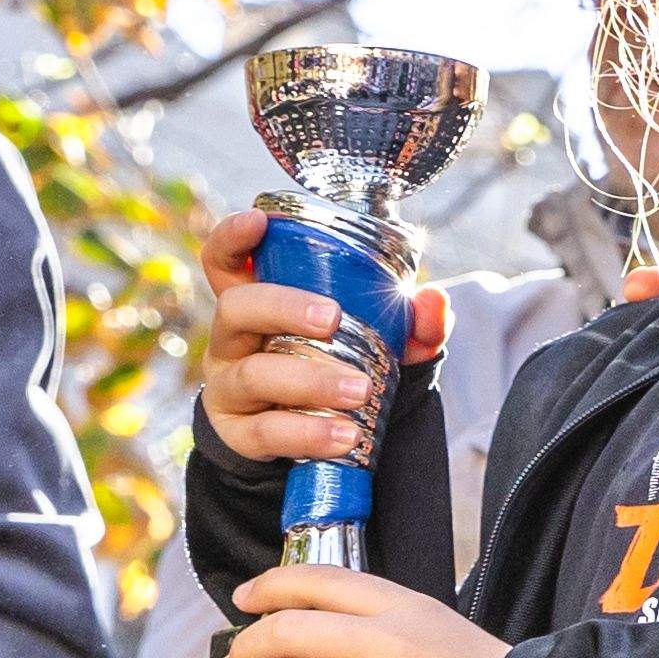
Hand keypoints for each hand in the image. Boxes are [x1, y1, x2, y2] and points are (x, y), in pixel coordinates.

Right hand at [196, 206, 445, 471]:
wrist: (316, 436)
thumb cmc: (336, 366)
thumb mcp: (372, 338)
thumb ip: (409, 320)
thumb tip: (433, 301)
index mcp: (257, 303)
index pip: (225, 262)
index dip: (232, 238)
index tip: (258, 221)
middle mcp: (232, 339)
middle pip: (236, 309)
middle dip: (284, 307)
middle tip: (333, 319)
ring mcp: (229, 387)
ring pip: (254, 375)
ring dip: (310, 380)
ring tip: (360, 390)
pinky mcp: (238, 434)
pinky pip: (265, 432)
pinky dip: (308, 433)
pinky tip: (344, 435)